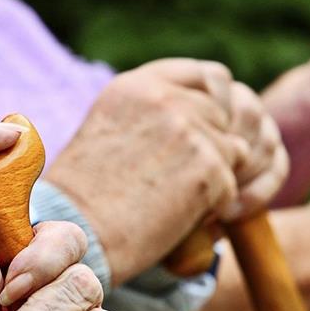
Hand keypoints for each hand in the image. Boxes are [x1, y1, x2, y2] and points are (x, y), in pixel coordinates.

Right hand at [45, 58, 287, 284]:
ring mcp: (189, 131)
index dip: (219, 106)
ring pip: (233, 153)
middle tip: (182, 180)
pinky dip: (212, 208)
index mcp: (139, 85)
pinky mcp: (208, 168)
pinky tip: (175, 218)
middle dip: (214, 148)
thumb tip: (205, 114)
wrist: (76, 233)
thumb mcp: (110, 129)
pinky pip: (231, 187)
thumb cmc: (86, 193)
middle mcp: (166, 99)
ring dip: (213, 179)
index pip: (211, 77)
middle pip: (224, 117)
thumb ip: (153, 113)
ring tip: (172, 201)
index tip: (208, 132)